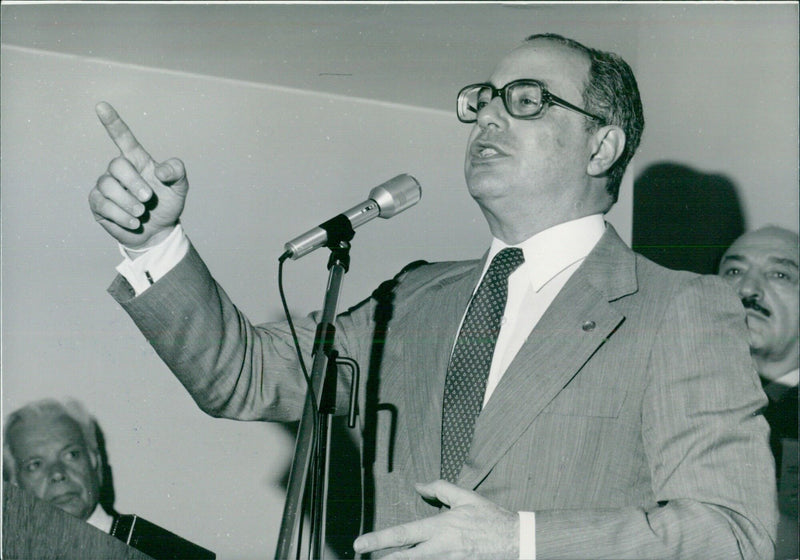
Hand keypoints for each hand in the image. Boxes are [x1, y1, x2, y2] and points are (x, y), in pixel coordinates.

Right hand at [89, 102, 187, 249]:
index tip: (101, 105)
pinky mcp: (98, 204)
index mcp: (137, 160)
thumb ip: (177, 172)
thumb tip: (159, 172)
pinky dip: (121, 215)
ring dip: (127, 201)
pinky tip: (134, 222)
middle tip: (149, 199)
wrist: (159, 231)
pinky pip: (102, 204)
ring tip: (141, 213)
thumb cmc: (167, 204)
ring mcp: (106, 186)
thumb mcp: (180, 187)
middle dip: (134, 183)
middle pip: (117, 165)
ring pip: (107, 185)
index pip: (122, 137)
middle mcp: (119, 170)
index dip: (112, 122)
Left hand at [353, 480, 518, 558]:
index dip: (378, 539)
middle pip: (403, 558)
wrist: (516, 541)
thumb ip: (439, 489)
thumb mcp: (465, 497)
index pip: (403, 534)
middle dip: (381, 559)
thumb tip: (418, 486)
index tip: (360, 544)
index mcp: (440, 528)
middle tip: (362, 556)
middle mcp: (441, 549)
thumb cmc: (490, 518)